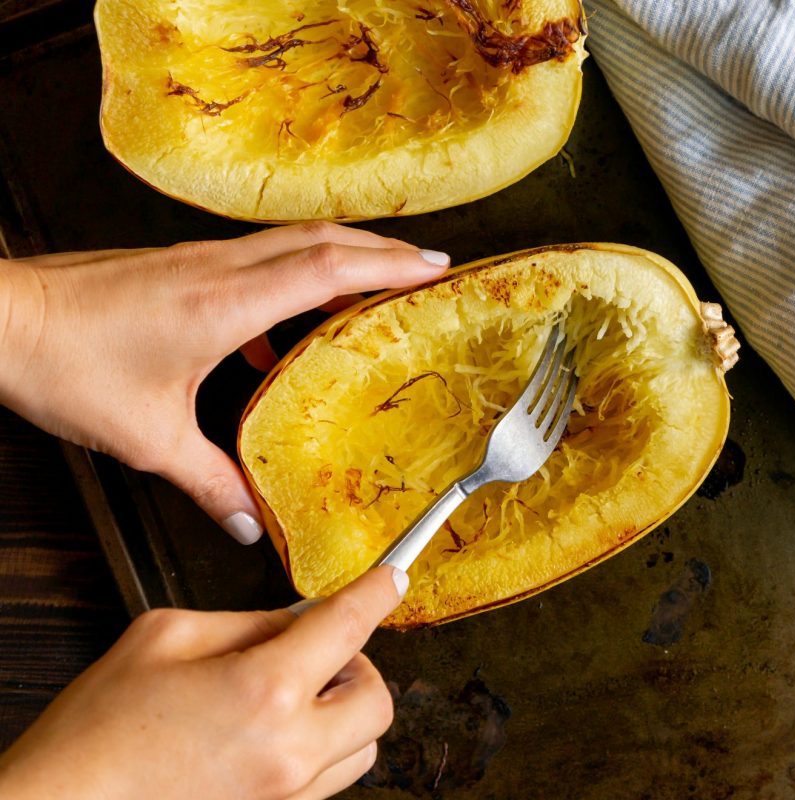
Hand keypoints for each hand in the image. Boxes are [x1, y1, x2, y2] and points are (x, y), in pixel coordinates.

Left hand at [0, 223, 448, 542]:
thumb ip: (209, 482)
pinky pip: (256, 261)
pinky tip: (279, 332)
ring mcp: (198, 260)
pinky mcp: (178, 265)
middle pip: (322, 240)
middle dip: (384, 248)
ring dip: (343, 253)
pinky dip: (290, 279)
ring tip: (378, 279)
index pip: (327, 269)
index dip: (388, 265)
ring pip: (290, 242)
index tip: (435, 266)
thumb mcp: (145, 437)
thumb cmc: (64, 364)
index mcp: (224, 303)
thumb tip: (250, 522)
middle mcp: (219, 270)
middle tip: (431, 262)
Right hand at [0, 566, 407, 799]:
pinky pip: (325, 783)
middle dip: (356, 667)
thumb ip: (244, 623)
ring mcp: (286, 798)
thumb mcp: (164, 638)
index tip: (391, 580)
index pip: (350, 627)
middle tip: (314, 654)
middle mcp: (290, 752)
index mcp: (265, 691)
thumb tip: (293, 622)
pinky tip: (267, 738)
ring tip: (285, 700)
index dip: (377, 593)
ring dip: (340, 714)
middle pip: (378, 700)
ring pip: (361, 749)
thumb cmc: (95, 730)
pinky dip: (316, 752)